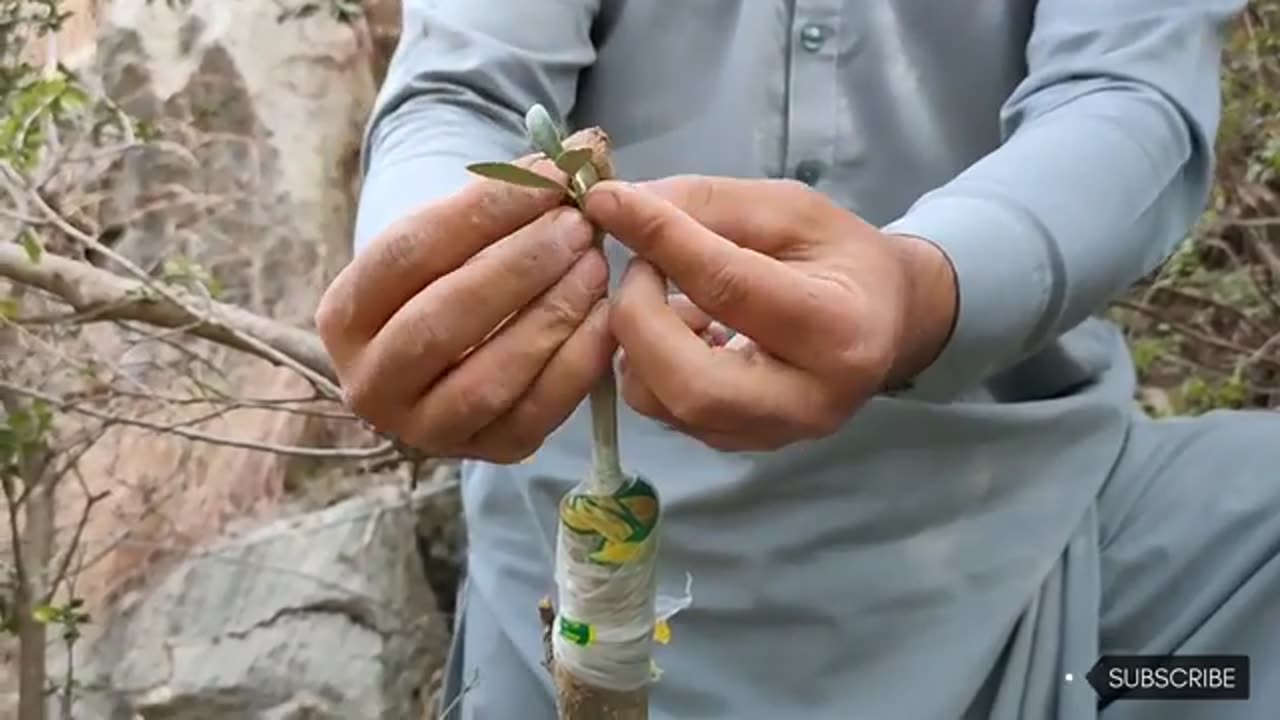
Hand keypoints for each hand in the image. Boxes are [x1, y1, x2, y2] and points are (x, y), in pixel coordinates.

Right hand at [315, 156, 615, 462]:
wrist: (455, 355)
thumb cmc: (454, 277)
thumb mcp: (460, 234)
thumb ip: (511, 192)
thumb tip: (587, 147)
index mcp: (345, 316)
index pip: (410, 251)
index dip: (486, 208)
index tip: (551, 175)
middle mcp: (370, 383)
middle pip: (444, 319)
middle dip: (520, 265)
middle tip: (578, 225)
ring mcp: (427, 430)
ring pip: (490, 376)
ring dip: (552, 314)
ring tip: (596, 265)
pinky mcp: (488, 453)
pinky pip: (537, 412)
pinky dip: (577, 362)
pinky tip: (608, 317)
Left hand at [580, 176, 957, 451]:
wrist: (888, 321)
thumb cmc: (841, 257)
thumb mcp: (790, 210)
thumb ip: (707, 205)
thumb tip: (617, 204)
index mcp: (838, 329)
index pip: (729, 287)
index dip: (660, 239)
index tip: (609, 201)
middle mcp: (810, 401)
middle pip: (689, 382)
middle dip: (640, 317)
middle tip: (639, 266)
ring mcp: (775, 435)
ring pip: (667, 405)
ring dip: (640, 343)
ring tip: (666, 297)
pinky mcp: (742, 445)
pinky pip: (667, 413)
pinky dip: (651, 364)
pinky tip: (678, 329)